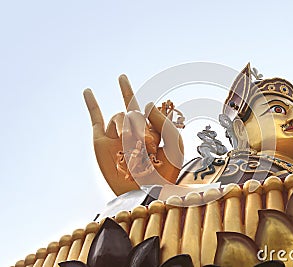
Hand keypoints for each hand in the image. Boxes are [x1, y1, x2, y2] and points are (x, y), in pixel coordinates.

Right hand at [84, 75, 183, 195]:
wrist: (147, 193)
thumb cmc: (165, 172)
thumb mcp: (174, 145)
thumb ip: (163, 123)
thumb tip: (146, 104)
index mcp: (150, 130)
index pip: (142, 109)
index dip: (131, 95)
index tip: (126, 87)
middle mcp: (132, 131)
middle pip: (132, 113)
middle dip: (139, 126)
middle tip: (145, 145)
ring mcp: (116, 136)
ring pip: (118, 117)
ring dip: (125, 127)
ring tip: (129, 142)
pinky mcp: (102, 142)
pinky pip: (96, 119)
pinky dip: (91, 104)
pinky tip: (88, 90)